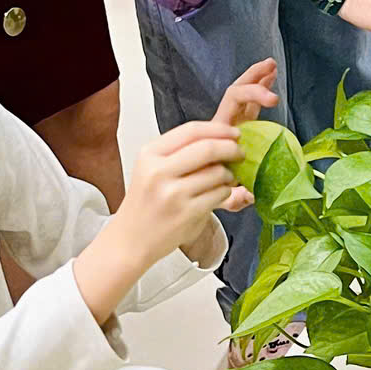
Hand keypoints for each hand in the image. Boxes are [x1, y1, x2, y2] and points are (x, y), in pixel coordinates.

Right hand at [75, 118, 244, 320]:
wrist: (131, 240)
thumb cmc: (145, 204)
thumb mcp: (151, 169)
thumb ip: (180, 152)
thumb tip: (221, 139)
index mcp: (149, 154)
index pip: (191, 130)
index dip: (218, 129)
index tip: (233, 133)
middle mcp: (158, 171)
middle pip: (207, 148)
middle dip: (231, 148)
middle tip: (239, 153)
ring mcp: (173, 194)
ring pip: (217, 172)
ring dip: (228, 174)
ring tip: (224, 179)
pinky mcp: (187, 213)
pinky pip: (219, 194)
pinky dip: (225, 192)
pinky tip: (217, 194)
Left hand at [211, 58, 277, 209]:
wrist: (190, 193)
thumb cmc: (204, 192)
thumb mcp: (220, 198)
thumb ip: (233, 198)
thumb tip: (248, 195)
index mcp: (218, 138)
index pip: (232, 108)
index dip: (250, 99)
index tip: (269, 101)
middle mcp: (225, 127)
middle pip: (235, 95)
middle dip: (254, 83)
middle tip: (270, 75)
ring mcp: (233, 124)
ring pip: (241, 94)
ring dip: (255, 78)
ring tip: (271, 66)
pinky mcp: (241, 126)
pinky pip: (250, 103)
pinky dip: (258, 87)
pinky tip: (270, 76)